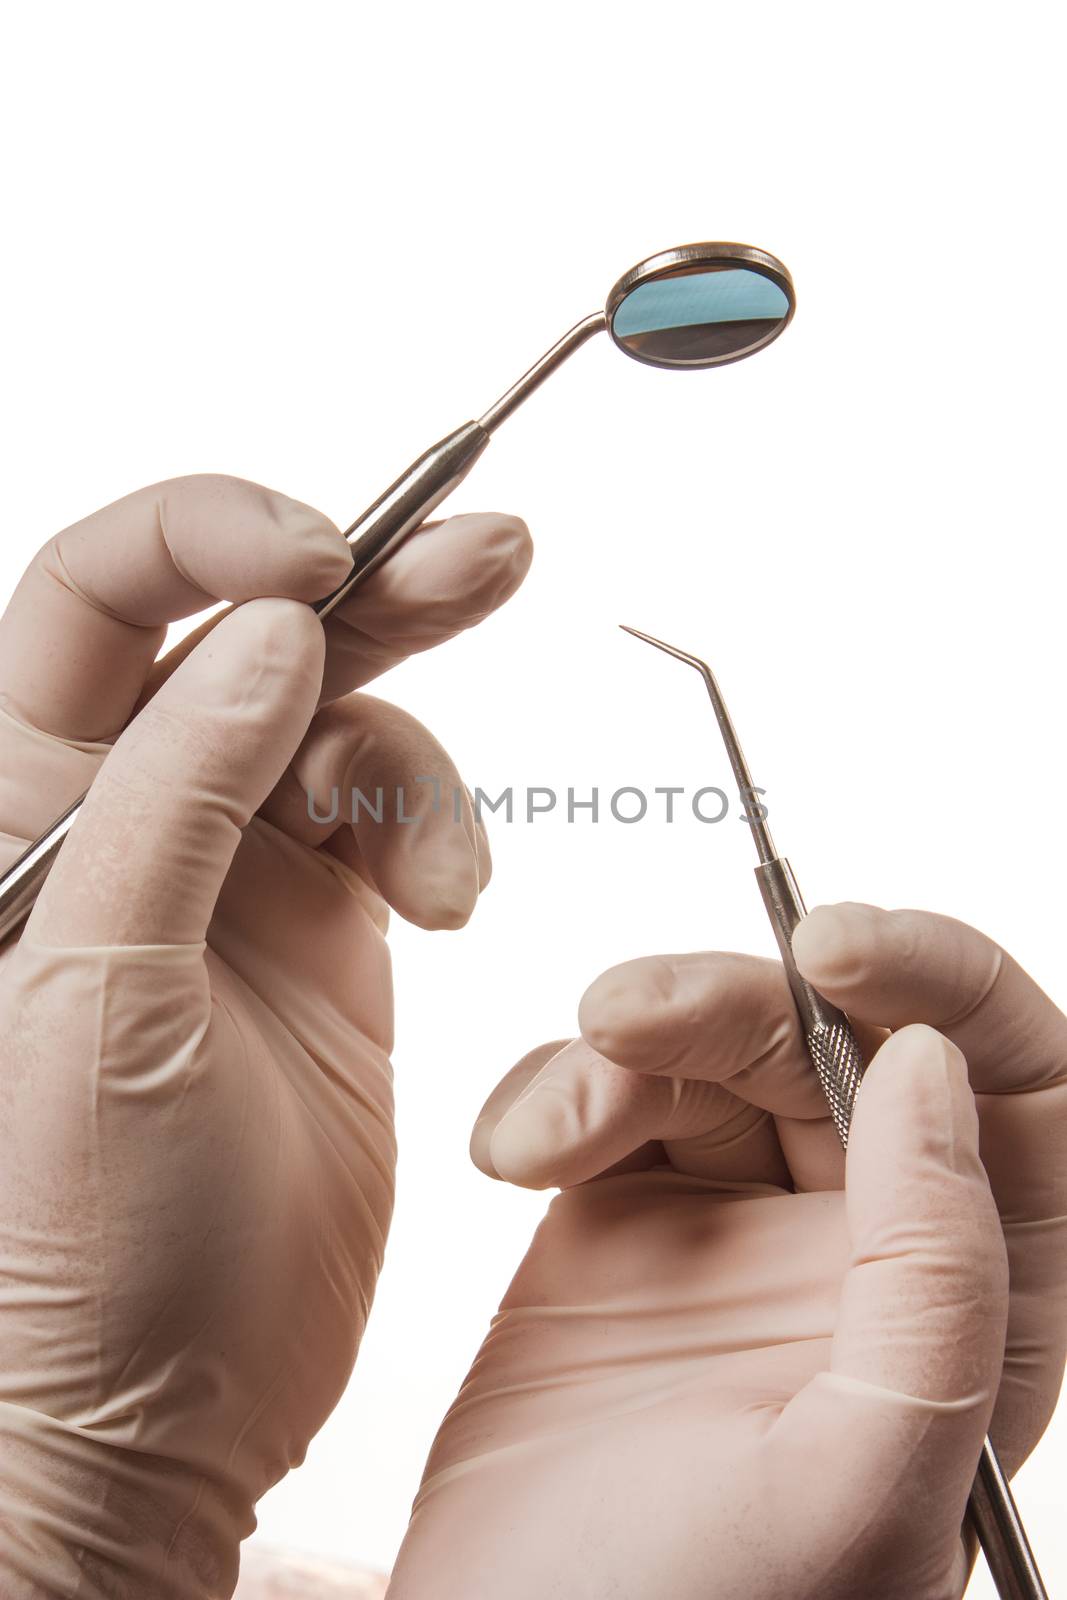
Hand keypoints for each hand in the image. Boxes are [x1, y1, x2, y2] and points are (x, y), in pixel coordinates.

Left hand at [0, 476, 530, 1597]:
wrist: (162, 1399)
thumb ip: (180, 790)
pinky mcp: (326, 926)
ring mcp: (235, 866)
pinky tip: (448, 900)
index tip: (323, 558)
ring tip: (449, 870)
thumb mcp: (101, 988)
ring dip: (417, 756)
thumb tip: (266, 629)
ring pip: (344, 719)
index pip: (100, 597)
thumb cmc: (73, 1234)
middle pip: (248, 633)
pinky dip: (439, 834)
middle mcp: (128, 813)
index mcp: (22, 804)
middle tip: (484, 550)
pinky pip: (399, 816)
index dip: (209, 540)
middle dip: (371, 584)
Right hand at [389, 904, 1066, 1599]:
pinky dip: (553, 1094)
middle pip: (835, 1045)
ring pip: (711, 1049)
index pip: (1019, 1092)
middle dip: (728, 1005)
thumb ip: (930, 1274)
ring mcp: (739, 1224)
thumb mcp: (854, 1485)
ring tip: (545, 1136)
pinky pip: (607, 1091)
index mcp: (970, 1310)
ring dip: (619, 1053)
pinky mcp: (623, 1214)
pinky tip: (515, 1155)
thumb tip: (927, 1068)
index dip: (947, 986)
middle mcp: (865, 1249)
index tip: (838, 950)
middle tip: (623, 1017)